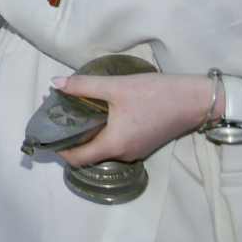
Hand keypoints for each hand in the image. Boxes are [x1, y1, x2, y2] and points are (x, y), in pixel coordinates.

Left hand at [54, 73, 218, 166]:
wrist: (195, 100)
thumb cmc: (154, 94)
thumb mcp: (115, 86)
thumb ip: (83, 86)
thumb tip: (55, 83)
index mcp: (114, 145)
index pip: (78, 158)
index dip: (59, 149)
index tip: (46, 133)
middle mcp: (124, 154)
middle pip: (90, 153)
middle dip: (72, 136)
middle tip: (58, 114)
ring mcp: (136, 150)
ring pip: (104, 147)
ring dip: (89, 132)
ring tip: (76, 110)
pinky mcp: (145, 143)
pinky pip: (117, 142)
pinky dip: (104, 131)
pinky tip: (99, 112)